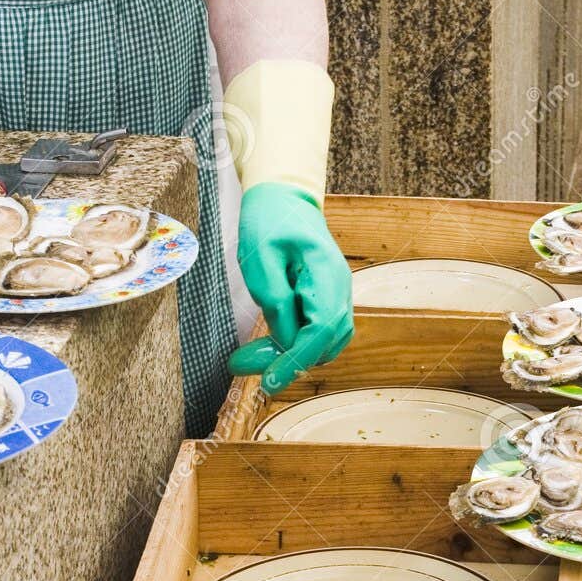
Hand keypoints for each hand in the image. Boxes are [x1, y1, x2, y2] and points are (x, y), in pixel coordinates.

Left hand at [228, 184, 352, 394]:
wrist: (284, 199)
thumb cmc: (269, 221)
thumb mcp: (260, 257)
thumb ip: (275, 300)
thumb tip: (284, 340)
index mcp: (327, 273)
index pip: (320, 329)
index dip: (296, 359)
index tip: (268, 381)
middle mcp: (341, 289)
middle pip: (325, 344)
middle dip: (285, 361)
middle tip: (240, 364)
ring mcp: (338, 296)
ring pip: (323, 345)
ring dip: (289, 356)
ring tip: (248, 355)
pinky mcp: (328, 301)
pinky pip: (317, 335)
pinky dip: (294, 346)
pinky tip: (267, 345)